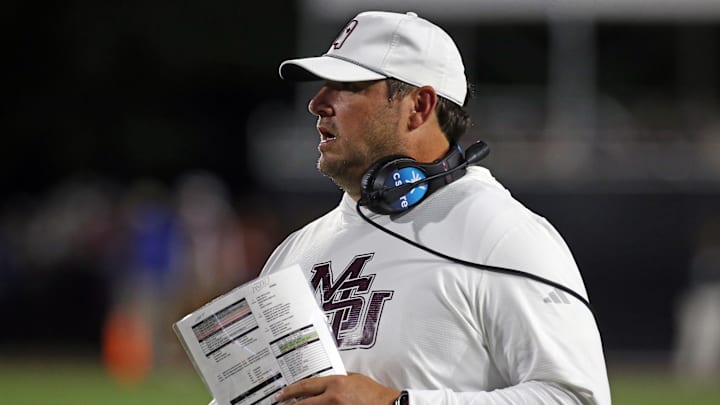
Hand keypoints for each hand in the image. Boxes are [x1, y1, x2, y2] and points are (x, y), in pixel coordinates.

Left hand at [275, 372, 399, 404]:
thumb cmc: (374, 394)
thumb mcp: (354, 379)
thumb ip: (338, 381)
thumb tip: (323, 383)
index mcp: (336, 384)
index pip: (307, 386)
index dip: (291, 390)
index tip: (281, 393)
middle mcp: (333, 398)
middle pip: (304, 403)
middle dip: (290, 404)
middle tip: (280, 404)